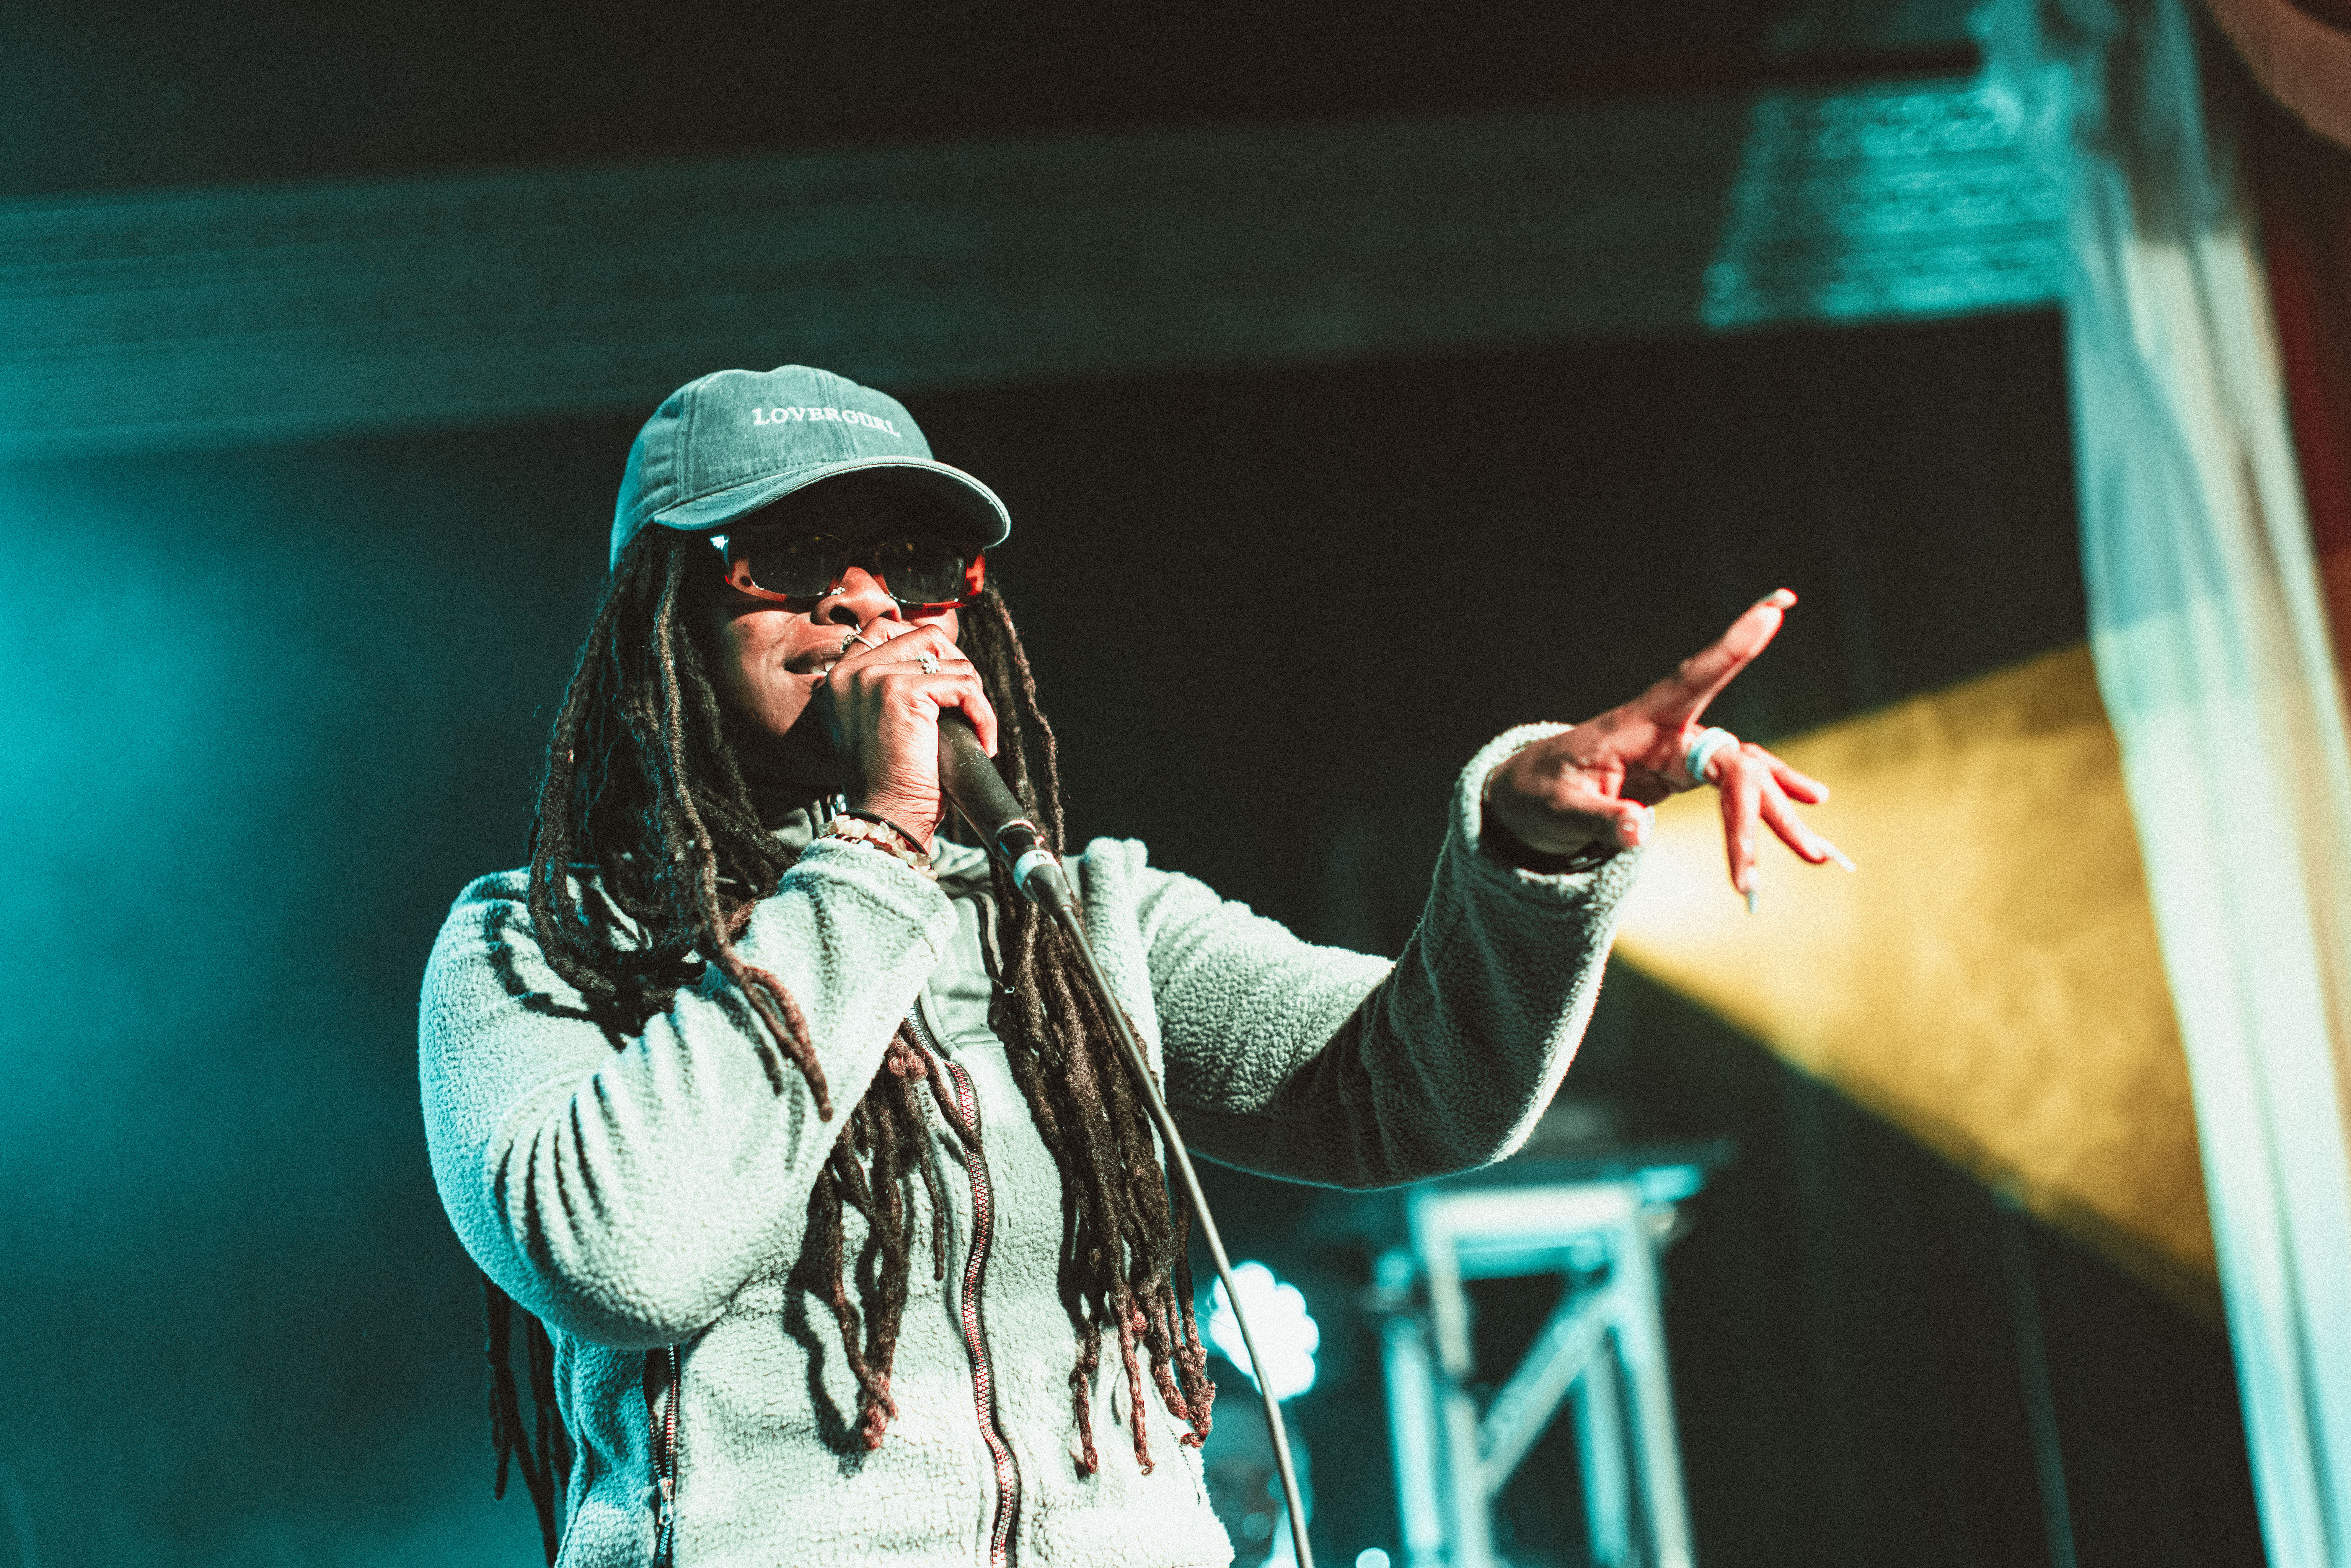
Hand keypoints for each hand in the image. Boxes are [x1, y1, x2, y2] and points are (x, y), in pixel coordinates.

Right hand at [817, 619, 997, 846]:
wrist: (885, 819)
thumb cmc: (890, 784)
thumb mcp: (880, 726)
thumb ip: (892, 688)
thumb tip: (940, 661)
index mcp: (840, 678)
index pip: (886, 628)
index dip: (928, 650)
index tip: (949, 688)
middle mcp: (850, 671)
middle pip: (924, 636)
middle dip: (957, 668)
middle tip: (967, 708)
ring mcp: (874, 677)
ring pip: (951, 660)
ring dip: (974, 696)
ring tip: (975, 732)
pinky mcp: (901, 690)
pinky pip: (965, 685)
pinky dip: (983, 714)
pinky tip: (983, 741)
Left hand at [1483, 588, 1842, 897]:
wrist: (1532, 799)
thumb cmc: (1541, 793)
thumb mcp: (1558, 810)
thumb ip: (1598, 819)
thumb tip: (1640, 830)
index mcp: (1637, 724)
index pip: (1691, 679)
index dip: (1732, 648)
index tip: (1773, 611)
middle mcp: (1670, 732)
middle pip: (1733, 761)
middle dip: (1764, 809)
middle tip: (1803, 854)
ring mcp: (1683, 753)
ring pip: (1746, 778)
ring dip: (1779, 817)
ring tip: (1818, 855)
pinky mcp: (1688, 775)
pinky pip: (1738, 789)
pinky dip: (1770, 806)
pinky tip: (1810, 814)